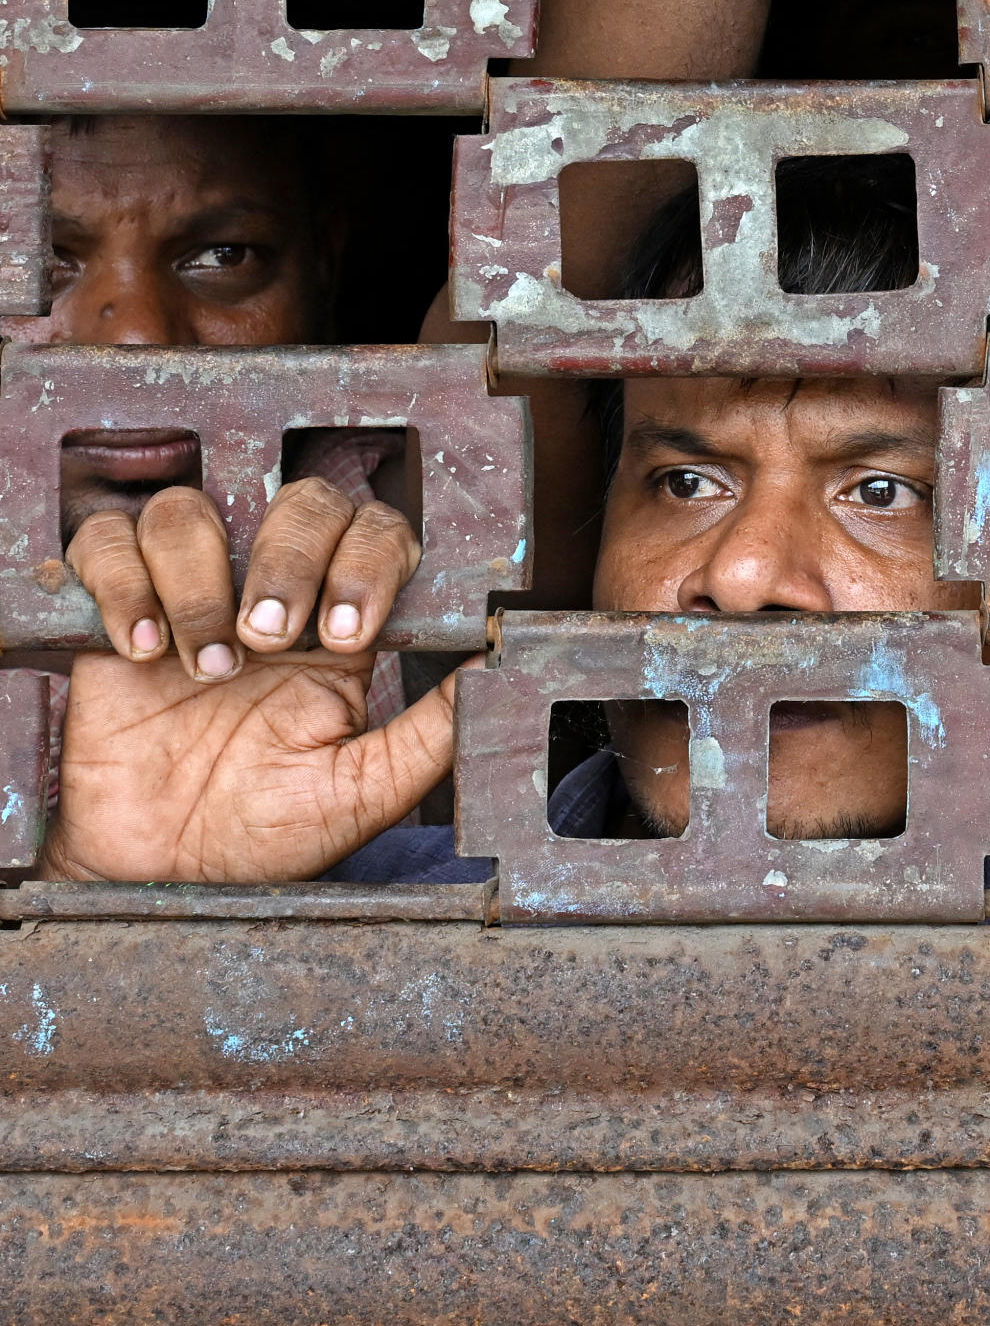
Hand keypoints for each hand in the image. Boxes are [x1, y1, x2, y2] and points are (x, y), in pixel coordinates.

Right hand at [39, 483, 449, 883]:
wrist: (164, 873)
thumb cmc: (267, 832)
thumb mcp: (366, 788)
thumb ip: (434, 726)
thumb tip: (500, 660)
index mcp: (342, 626)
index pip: (376, 533)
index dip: (368, 561)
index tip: (344, 635)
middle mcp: (270, 594)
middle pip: (300, 501)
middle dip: (291, 560)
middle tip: (269, 641)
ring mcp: (189, 596)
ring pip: (192, 510)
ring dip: (200, 580)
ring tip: (203, 668)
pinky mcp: (110, 613)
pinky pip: (103, 540)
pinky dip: (121, 580)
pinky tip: (138, 651)